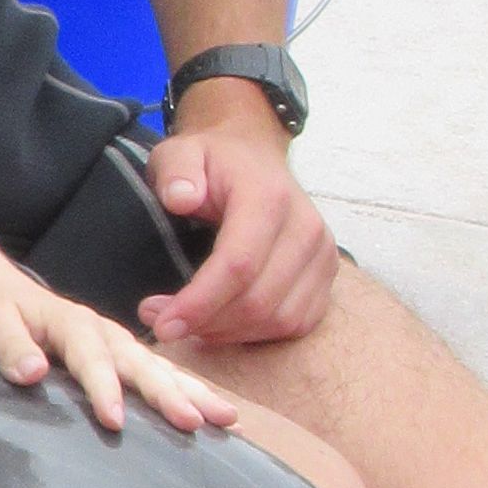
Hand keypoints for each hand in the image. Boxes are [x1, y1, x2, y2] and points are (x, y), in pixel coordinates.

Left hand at [0, 269, 238, 441]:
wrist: (0, 295)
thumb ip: (8, 347)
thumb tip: (31, 372)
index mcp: (71, 323)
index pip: (90, 358)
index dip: (103, 388)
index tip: (115, 422)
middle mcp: (104, 332)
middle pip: (140, 363)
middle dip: (168, 393)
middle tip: (193, 423)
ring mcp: (120, 344)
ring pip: (162, 368)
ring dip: (194, 393)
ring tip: (227, 419)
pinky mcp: (127, 357)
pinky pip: (164, 374)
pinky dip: (191, 392)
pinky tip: (218, 415)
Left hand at [138, 91, 344, 349]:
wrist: (254, 157)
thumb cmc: (214, 162)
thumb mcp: (181, 153)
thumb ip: (176, 170)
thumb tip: (181, 198)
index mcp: (269, 198)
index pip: (239, 265)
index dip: (200, 303)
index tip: (162, 324)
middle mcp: (306, 228)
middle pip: (258, 301)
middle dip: (206, 323)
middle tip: (161, 322)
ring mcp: (322, 255)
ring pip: (278, 320)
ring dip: (227, 333)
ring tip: (186, 322)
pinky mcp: (326, 278)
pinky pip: (295, 324)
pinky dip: (254, 334)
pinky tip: (220, 325)